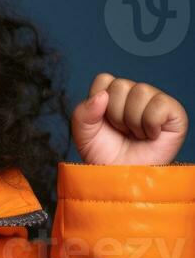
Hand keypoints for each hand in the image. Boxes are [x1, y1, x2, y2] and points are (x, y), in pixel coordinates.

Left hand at [71, 74, 188, 165]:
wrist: (122, 177)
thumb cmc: (105, 156)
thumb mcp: (83, 135)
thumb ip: (83, 113)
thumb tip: (102, 95)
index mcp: (113, 95)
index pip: (104, 80)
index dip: (99, 104)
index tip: (103, 123)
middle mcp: (135, 94)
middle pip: (120, 85)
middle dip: (115, 115)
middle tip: (121, 132)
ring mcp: (155, 101)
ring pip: (140, 91)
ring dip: (132, 121)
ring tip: (135, 135)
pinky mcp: (174, 113)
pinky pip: (159, 104)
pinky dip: (150, 124)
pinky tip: (150, 136)